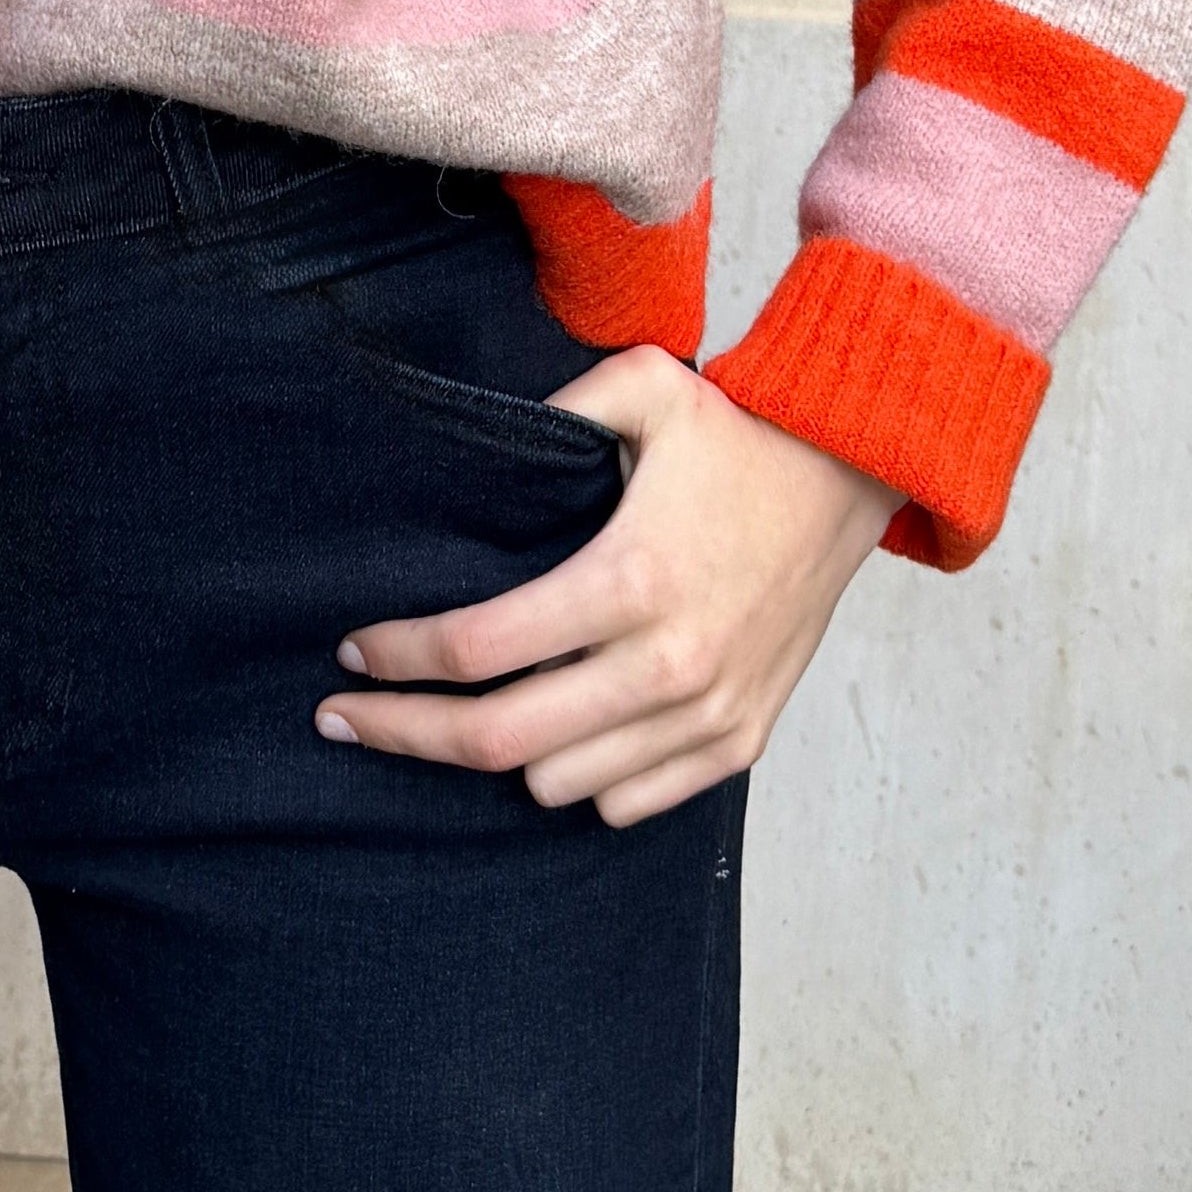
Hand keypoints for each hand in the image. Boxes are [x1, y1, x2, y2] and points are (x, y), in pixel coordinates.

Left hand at [316, 347, 895, 827]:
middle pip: (501, 740)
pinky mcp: (738, 743)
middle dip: (405, 732)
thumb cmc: (736, 436)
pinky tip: (551, 732)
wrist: (849, 479)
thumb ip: (559, 399)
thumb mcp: (646, 386)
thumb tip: (474, 430)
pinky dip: (579, 782)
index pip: (482, 649)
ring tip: (463, 707)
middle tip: (343, 718)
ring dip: (501, 753)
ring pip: (558, 786)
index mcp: (631, 579)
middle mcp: (668, 664)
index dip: (401, 659)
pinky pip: (627, 806)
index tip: (350, 652)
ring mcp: (707, 716)